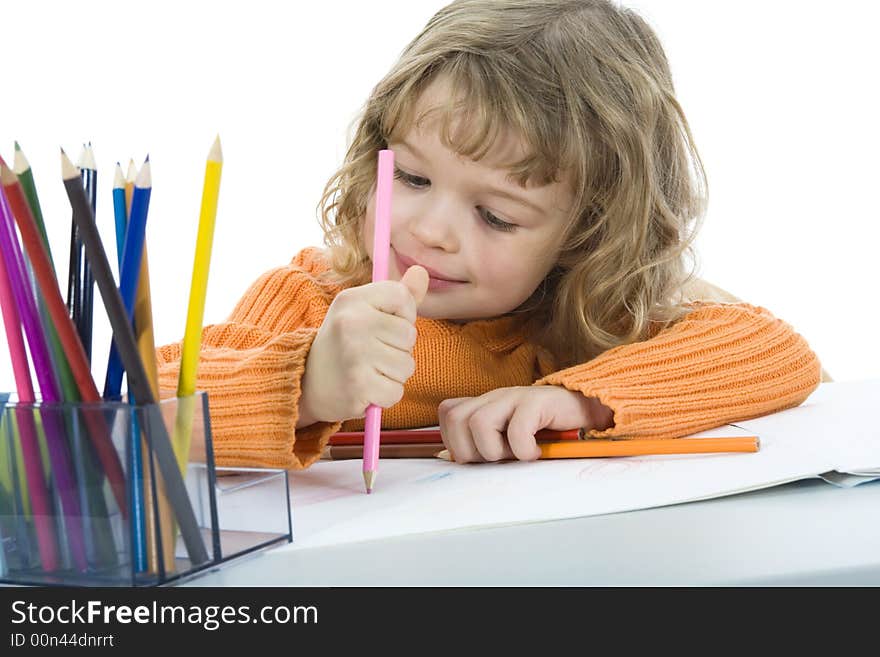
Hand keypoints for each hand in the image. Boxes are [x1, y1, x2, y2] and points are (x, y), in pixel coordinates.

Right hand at [297, 265, 428, 425]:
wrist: (308, 384)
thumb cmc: (345, 345)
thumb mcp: (363, 312)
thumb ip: (397, 295)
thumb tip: (422, 272)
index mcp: (351, 299)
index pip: (402, 297)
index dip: (403, 315)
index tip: (384, 326)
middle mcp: (351, 322)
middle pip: (409, 334)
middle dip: (398, 349)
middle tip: (371, 353)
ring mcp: (354, 353)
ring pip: (407, 365)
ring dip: (393, 374)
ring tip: (369, 370)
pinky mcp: (359, 384)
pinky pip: (397, 391)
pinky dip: (386, 395)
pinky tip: (366, 389)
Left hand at [438, 386, 613, 462]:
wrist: (587, 413)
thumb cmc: (545, 432)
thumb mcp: (508, 438)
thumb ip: (481, 443)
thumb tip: (450, 459)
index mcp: (485, 403)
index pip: (448, 413)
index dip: (456, 440)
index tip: (479, 456)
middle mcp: (495, 396)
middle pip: (457, 419)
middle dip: (472, 450)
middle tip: (498, 459)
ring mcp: (515, 396)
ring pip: (479, 422)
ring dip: (495, 450)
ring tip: (516, 454)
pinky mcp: (538, 401)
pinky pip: (517, 429)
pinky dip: (523, 450)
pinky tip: (535, 452)